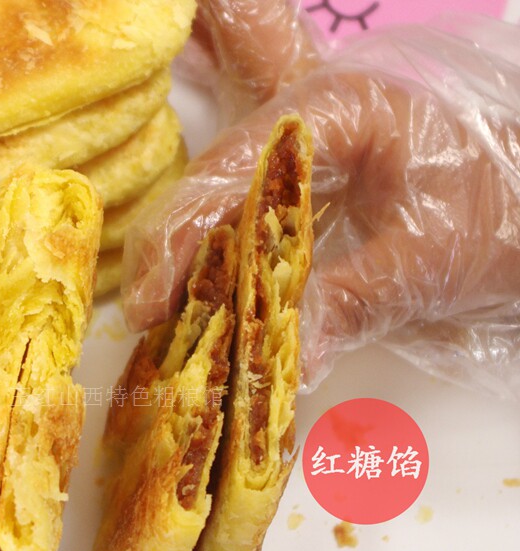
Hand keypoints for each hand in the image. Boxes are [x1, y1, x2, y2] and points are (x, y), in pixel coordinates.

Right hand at [124, 9, 519, 397]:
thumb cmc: (504, 216)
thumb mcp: (429, 259)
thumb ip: (353, 303)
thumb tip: (288, 362)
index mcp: (339, 109)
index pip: (235, 167)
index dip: (182, 235)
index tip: (152, 303)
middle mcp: (307, 122)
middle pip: (208, 175)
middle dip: (167, 243)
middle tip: (145, 316)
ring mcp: (301, 157)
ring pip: (215, 199)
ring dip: (183, 256)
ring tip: (164, 318)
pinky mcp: (302, 195)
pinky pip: (240, 224)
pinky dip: (214, 266)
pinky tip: (196, 303)